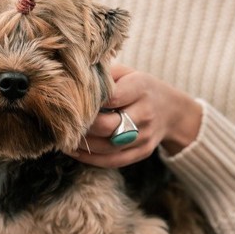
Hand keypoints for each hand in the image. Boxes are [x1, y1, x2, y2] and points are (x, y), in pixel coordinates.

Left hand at [66, 64, 201, 168]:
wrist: (170, 110)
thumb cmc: (138, 87)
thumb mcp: (126, 72)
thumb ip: (103, 74)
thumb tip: (72, 77)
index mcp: (140, 87)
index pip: (111, 98)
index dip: (89, 103)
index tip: (71, 103)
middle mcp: (145, 113)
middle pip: (108, 126)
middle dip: (83, 127)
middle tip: (64, 124)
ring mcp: (145, 135)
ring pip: (108, 147)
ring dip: (83, 145)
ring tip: (63, 139)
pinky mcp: (142, 152)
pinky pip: (114, 161)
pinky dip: (91, 159)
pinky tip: (75, 151)